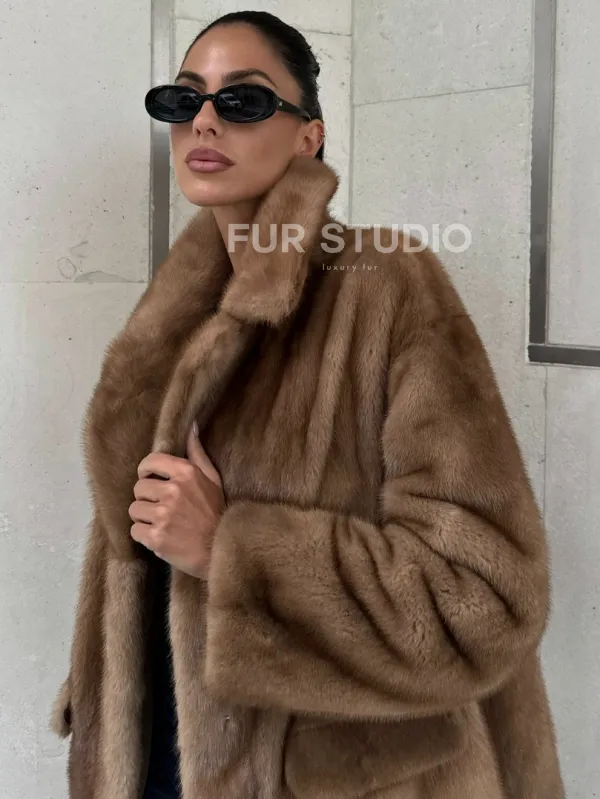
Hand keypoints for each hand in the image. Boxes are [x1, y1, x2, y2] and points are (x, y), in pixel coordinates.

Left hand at [129, 423, 223, 577]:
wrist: (219, 549)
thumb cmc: (216, 512)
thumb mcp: (212, 478)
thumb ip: (197, 453)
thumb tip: (192, 425)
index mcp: (186, 473)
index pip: (149, 462)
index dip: (146, 471)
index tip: (151, 480)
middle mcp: (173, 491)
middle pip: (139, 488)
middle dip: (147, 498)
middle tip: (161, 507)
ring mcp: (163, 514)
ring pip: (134, 509)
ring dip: (144, 517)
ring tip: (160, 523)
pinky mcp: (156, 537)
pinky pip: (135, 530)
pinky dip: (144, 535)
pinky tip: (159, 536)